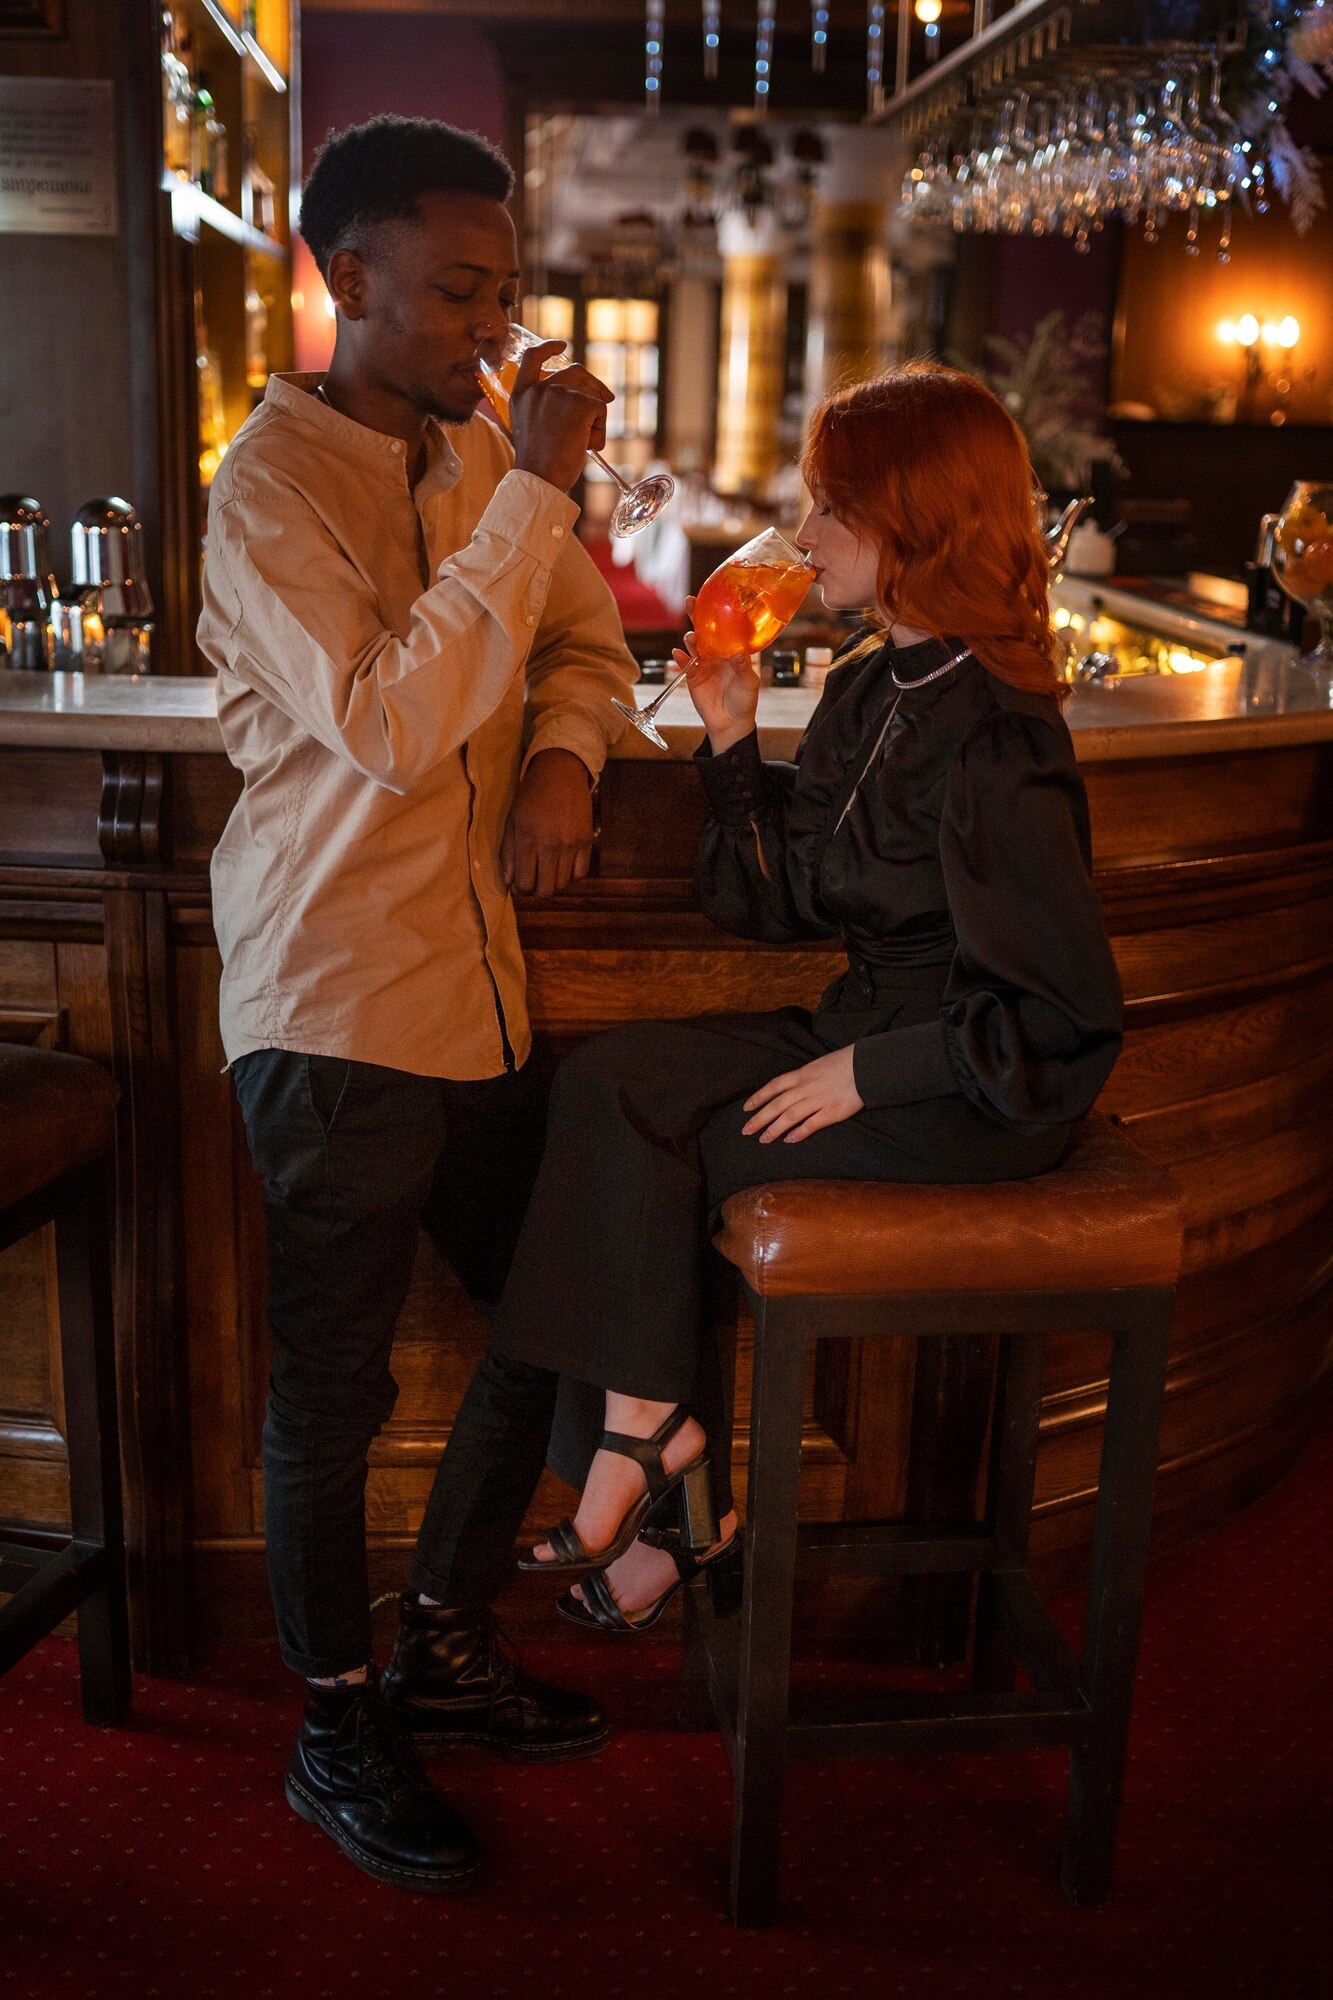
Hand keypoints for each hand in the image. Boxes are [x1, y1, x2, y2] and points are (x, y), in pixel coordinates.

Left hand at [501, 747, 593, 896]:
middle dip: (536, 890)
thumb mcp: (512, 821)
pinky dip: (571, 875)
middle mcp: (551, 845)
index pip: (525, 883)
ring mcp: (571, 844)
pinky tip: (563, 865)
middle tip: (533, 879)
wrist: (560, 773)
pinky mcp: (587, 841)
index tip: (520, 884)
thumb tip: (509, 882)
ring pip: (563, 884)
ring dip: (553, 881)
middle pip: (546, 890)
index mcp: (528, 840)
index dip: (520, 889)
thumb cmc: (531, 796)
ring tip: (548, 869)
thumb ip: (508, 853)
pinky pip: (580, 873)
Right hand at [510, 342, 613, 492]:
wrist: (540, 479)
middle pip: (574, 372)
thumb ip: (544, 407)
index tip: (561, 345)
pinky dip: (600, 430)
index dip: (549, 348)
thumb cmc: (538, 464)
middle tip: (607, 397)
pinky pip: (601, 410)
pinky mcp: (580, 403)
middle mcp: (539, 388)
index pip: (532, 357)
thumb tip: (577, 397)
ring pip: (591, 395)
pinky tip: (586, 446)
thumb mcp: (532, 427)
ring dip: (594, 418)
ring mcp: (559, 393)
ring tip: (583, 442)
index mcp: (521, 394)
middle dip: (592, 385)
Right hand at [672, 596, 759, 754]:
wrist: (730, 723)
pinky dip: (680, 658)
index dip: (720, 613)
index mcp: (733, 651)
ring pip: (694, 644)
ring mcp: (704, 663)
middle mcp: (717, 653)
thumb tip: (740, 653)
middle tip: (690, 602)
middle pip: (705, 630)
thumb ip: (744, 668)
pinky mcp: (692, 676)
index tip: (715, 598)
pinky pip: (685, 663)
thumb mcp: (749, 684)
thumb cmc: (744, 701)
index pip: (726, 628)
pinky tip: (678, 654)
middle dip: (696, 615)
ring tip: (691, 638)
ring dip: (690, 638)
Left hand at [742, 1045, 863, 1143]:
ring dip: (774, 1129)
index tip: (746, 1108)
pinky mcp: (831, 1112)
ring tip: (763, 1139)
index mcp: (802, 1074)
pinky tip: (788, 1140)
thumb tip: (793, 1086)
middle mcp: (806, 1088)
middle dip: (759, 1118)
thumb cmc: (845, 1063)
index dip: (758, 1097)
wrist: (866, 1066)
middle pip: (777, 1105)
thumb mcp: (819, 1064)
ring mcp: (818, 1100)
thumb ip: (805, 1076)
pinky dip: (798, 1133)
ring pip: (789, 1116)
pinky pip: (810, 1124)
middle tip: (746, 1130)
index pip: (774, 1086)